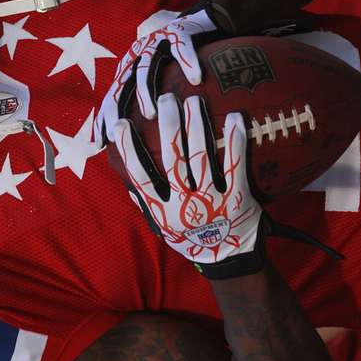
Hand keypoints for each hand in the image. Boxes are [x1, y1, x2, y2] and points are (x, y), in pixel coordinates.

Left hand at [95, 6, 216, 146]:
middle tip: (121, 132)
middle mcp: (139, 55)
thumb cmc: (181, 62)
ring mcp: (157, 41)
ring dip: (146, 91)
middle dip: (118, 109)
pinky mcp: (179, 31)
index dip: (104, 118)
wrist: (202, 23)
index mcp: (131, 68)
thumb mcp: (161, 81)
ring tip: (153, 114)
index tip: (101, 143)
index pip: (112, 96)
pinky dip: (188, 62)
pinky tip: (195, 79)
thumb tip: (147, 143)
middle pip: (122, 84)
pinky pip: (182, 48)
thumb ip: (153, 105)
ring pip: (146, 67)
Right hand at [113, 93, 265, 277]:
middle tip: (165, 99)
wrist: (229, 261)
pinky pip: (236, 166)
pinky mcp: (239, 200)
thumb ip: (145, 202)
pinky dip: (235, 141)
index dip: (129, 149)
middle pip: (173, 161)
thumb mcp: (163, 227)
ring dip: (197, 126)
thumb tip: (123, 174)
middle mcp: (185, 206)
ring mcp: (212, 202)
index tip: (121, 123)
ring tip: (194, 100)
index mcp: (163, 212)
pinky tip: (234, 118)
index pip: (140, 177)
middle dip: (169, 126)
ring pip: (202, 158)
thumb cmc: (191, 239)